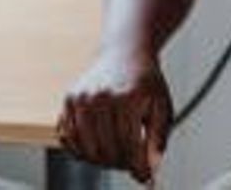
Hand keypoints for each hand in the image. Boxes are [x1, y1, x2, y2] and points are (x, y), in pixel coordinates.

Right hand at [58, 49, 172, 181]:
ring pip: (86, 149)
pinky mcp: (68, 100)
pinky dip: (80, 149)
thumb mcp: (162, 108)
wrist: (124, 53)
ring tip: (115, 155)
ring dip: (101, 161)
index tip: (145, 178)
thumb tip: (151, 170)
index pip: (129, 148)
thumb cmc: (145, 83)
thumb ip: (158, 140)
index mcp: (126, 99)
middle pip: (106, 152)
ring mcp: (80, 99)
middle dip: (121, 165)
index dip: (139, 168)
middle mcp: (100, 98)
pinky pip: (68, 138)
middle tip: (131, 163)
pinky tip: (96, 146)